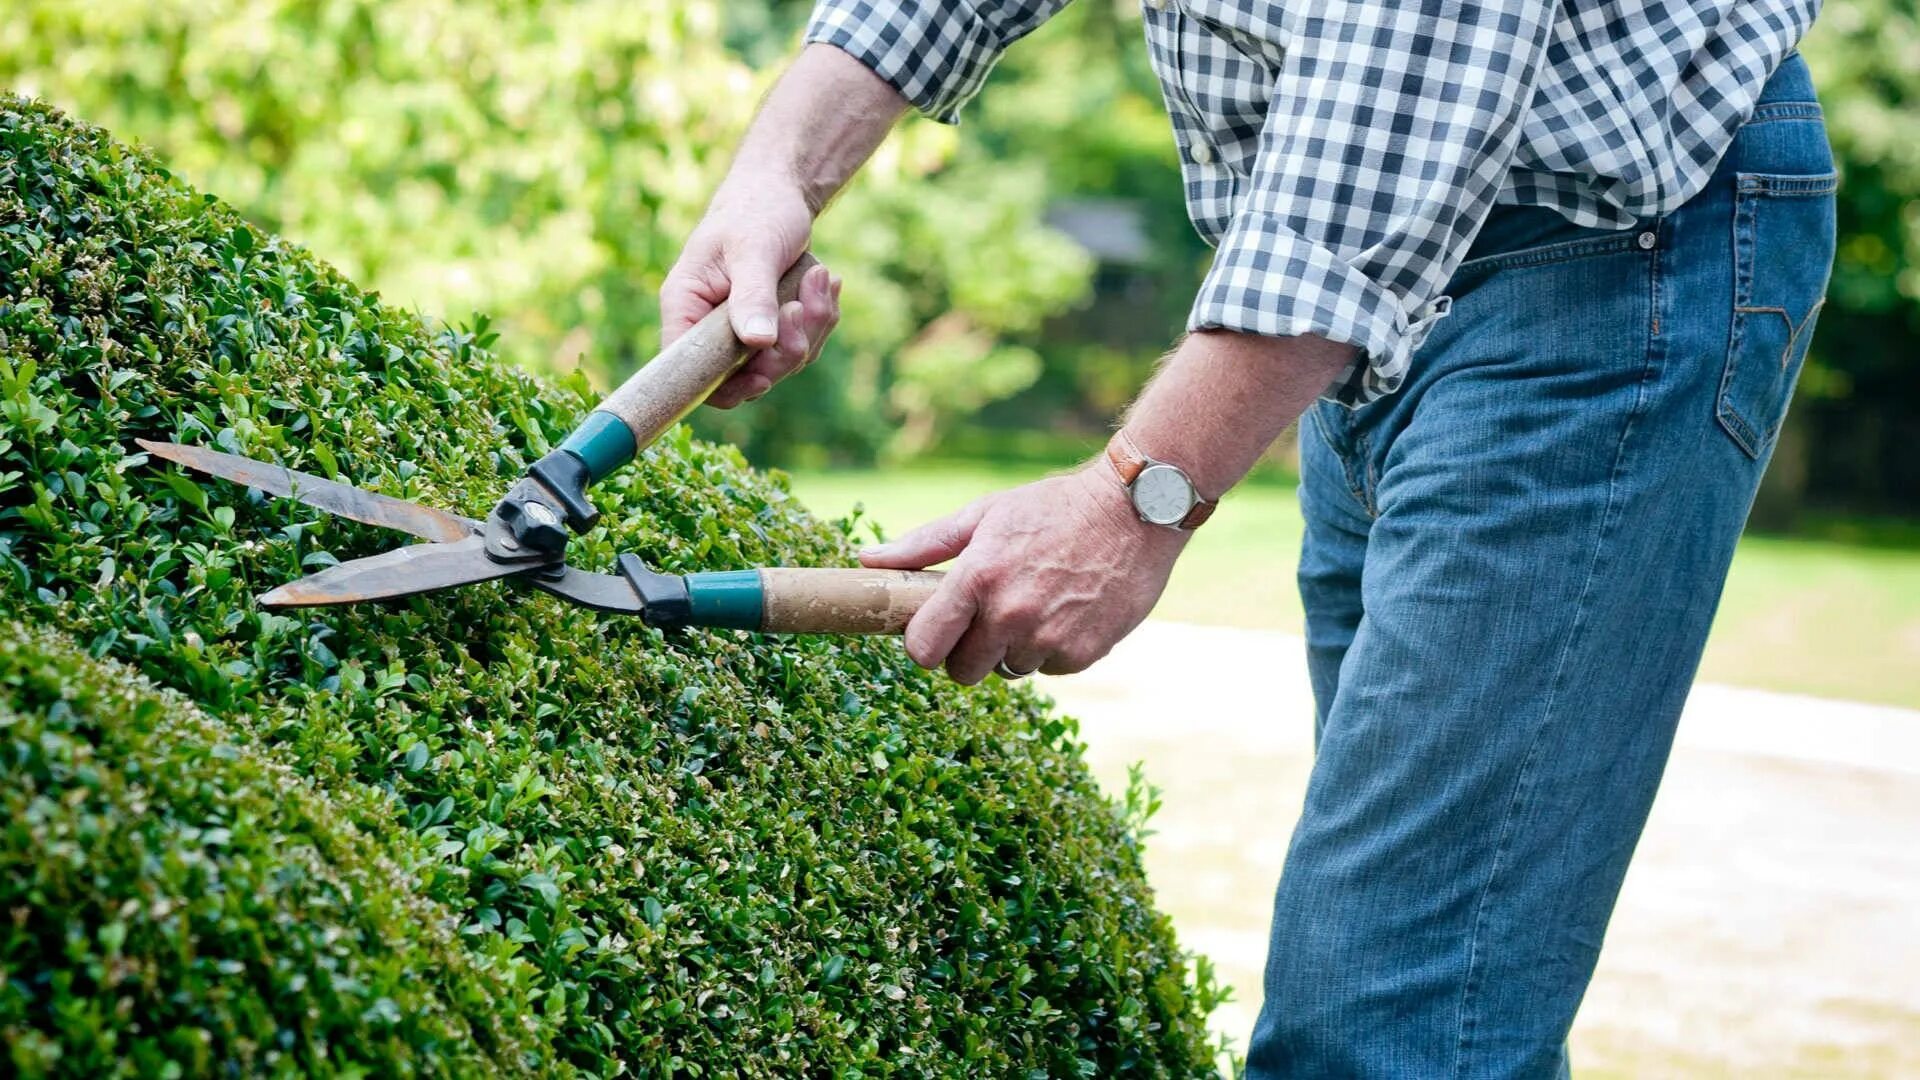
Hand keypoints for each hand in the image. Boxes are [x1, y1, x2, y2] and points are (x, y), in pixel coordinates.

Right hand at [661, 180, 841, 408]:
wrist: (783, 190)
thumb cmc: (757, 210)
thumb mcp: (754, 249)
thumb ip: (753, 296)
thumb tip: (758, 342)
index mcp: (685, 305)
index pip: (688, 369)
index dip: (724, 386)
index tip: (762, 376)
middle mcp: (708, 324)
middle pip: (744, 375)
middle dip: (786, 348)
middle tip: (802, 306)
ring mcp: (742, 328)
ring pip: (781, 361)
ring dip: (812, 326)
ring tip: (821, 278)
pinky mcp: (772, 325)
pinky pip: (802, 344)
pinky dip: (820, 317)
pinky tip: (825, 281)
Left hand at [858, 465, 1189, 683]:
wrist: (1135, 509)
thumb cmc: (1052, 508)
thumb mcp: (984, 515)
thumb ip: (924, 545)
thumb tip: (867, 560)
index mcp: (977, 578)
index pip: (924, 648)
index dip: (925, 644)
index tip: (935, 632)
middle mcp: (1010, 614)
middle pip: (963, 672)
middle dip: (969, 652)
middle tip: (988, 617)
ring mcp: (1048, 637)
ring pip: (1009, 671)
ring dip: (1015, 648)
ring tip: (1037, 603)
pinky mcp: (1084, 652)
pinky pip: (1050, 668)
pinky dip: (1054, 648)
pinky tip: (1068, 610)